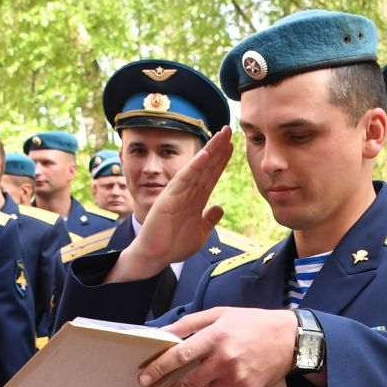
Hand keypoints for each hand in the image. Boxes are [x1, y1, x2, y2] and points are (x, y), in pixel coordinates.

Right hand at [107, 127, 232, 282]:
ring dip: (210, 150)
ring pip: (197, 168)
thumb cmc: (173, 246)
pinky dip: (195, 166)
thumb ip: (209, 220)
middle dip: (218, 148)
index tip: (232, 145)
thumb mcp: (200, 233)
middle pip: (206, 166)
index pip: (211, 175)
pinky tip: (206, 154)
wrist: (154, 257)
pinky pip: (184, 179)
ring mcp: (178, 193)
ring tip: (222, 135)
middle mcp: (187, 192)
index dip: (221, 160)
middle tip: (229, 129)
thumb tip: (220, 208)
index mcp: (195, 200)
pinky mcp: (169, 198)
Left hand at [138, 305, 299, 386]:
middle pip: (186, 384)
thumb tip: (162, 333)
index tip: (143, 380)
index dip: (159, 369)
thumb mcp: (221, 314)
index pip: (180, 356)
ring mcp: (235, 379)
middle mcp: (224, 360)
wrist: (290, 341)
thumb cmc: (253, 324)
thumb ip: (190, 323)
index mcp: (216, 337)